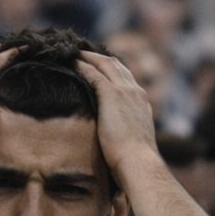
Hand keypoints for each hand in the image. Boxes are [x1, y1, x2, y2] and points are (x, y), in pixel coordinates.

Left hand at [76, 50, 158, 172]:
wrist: (138, 162)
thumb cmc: (134, 161)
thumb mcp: (132, 142)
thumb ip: (126, 134)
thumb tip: (117, 144)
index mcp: (141, 103)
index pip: (126, 79)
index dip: (112, 70)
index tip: (99, 67)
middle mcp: (136, 92)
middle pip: (117, 66)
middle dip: (100, 58)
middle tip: (83, 53)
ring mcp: (125, 91)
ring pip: (106, 64)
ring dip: (90, 57)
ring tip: (74, 53)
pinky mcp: (112, 95)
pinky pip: (95, 74)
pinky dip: (84, 66)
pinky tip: (73, 64)